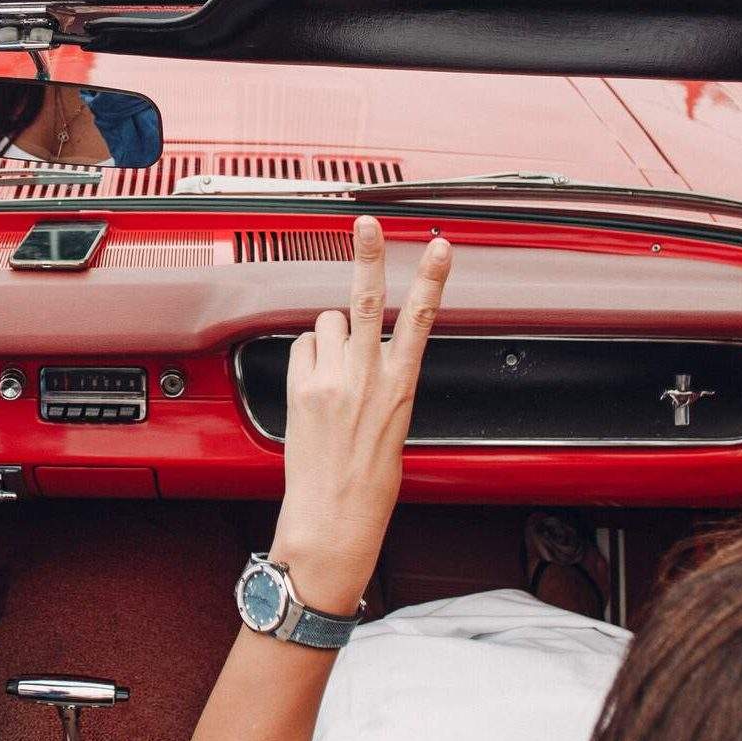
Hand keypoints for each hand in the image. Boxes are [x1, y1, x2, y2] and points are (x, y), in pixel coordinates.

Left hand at [268, 218, 452, 611]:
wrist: (333, 519)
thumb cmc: (369, 484)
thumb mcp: (394, 426)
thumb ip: (384, 380)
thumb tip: (366, 351)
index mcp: (401, 386)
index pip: (420, 319)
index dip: (432, 278)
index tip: (440, 245)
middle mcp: (366, 378)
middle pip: (365, 300)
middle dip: (368, 255)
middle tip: (367, 222)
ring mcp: (330, 381)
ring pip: (325, 324)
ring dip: (329, 337)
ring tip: (333, 373)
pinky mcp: (301, 390)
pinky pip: (300, 349)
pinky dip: (307, 358)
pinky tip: (314, 386)